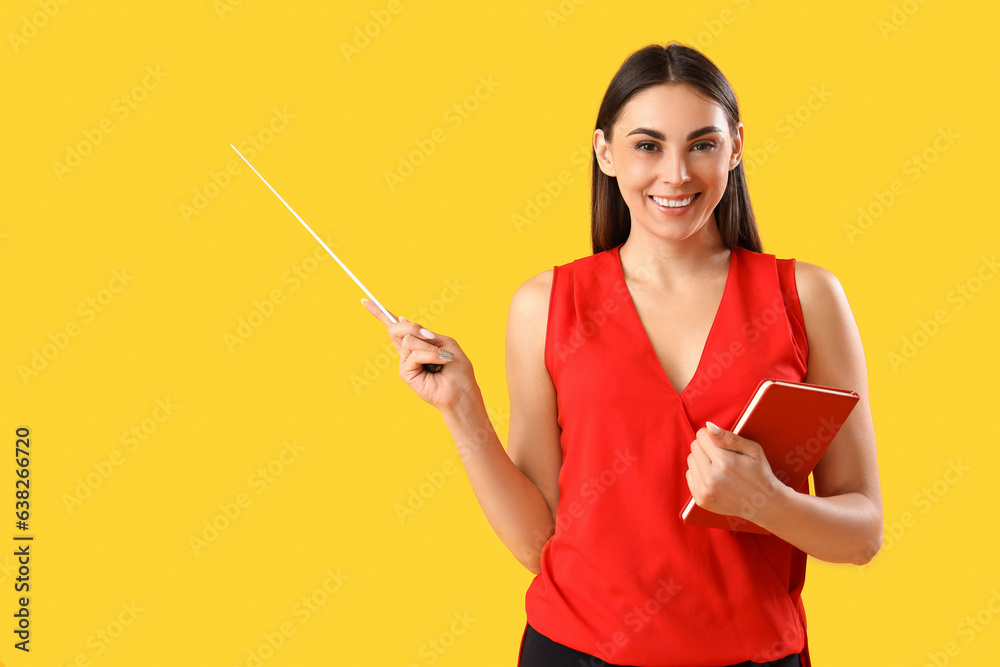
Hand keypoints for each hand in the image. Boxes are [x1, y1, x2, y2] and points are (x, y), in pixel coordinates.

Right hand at [360, 299, 476, 413]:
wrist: (462, 391)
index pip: (395, 327)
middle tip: (431, 338)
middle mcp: (408, 352)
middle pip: (397, 328)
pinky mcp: (405, 373)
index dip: (380, 313)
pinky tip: (440, 362)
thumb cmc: (457, 369)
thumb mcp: (444, 343)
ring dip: (429, 347)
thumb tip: (401, 320)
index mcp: (417, 343)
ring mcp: (405, 362)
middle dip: (412, 327)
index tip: (365, 301)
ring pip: (408, 340)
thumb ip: (425, 334)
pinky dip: (430, 355)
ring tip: (442, 358)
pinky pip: (413, 354)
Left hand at [685, 421, 784, 523]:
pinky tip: (715, 477)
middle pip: (694, 447)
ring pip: (690, 461)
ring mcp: (705, 490)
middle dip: (706, 446)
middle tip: (722, 455)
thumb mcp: (753, 450)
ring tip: (719, 467)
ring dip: (702, 460)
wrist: (764, 504)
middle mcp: (711, 478)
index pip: (701, 436)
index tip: (720, 441)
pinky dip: (699, 473)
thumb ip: (729, 437)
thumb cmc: (760, 473)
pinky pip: (690, 475)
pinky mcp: (701, 499)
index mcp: (725, 462)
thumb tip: (708, 427)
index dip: (711, 436)